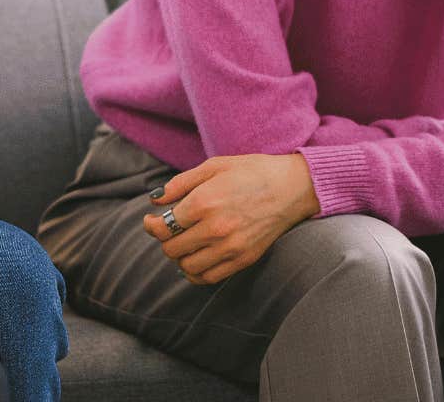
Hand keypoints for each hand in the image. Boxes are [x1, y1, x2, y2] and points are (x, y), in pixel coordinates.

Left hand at [142, 152, 320, 284]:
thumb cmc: (251, 172)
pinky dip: (196, 272)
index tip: (152, 221)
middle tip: (169, 230)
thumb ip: (179, 184)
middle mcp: (215, 228)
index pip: (163, 226)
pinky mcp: (244, 259)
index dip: (151, 225)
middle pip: (172, 248)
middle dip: (165, 239)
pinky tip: (197, 258)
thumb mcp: (213, 167)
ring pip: (187, 267)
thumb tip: (154, 200)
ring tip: (185, 243)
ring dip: (180, 256)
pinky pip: (209, 277)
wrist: (292, 187)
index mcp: (204, 202)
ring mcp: (231, 247)